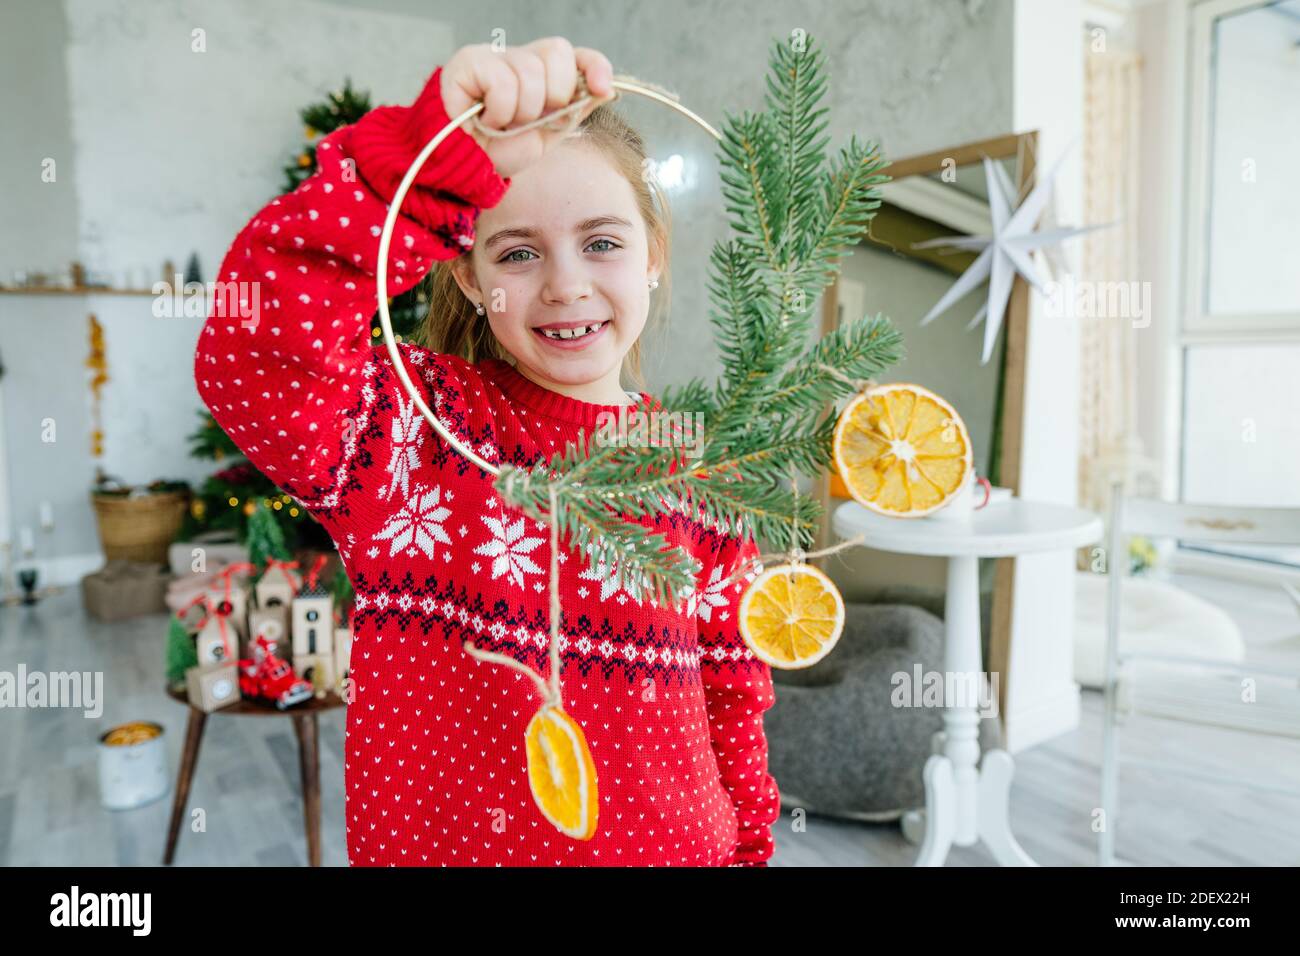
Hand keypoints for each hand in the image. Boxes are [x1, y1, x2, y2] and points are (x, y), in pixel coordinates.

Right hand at [440, 37, 614, 179]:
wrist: (468, 168)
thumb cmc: (501, 151)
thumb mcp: (548, 133)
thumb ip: (574, 108)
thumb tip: (606, 89)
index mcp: (540, 71)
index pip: (574, 54)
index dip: (593, 65)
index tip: (602, 89)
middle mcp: (517, 57)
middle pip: (556, 53)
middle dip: (553, 96)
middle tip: (529, 120)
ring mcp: (491, 56)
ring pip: (530, 72)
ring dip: (522, 112)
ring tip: (502, 124)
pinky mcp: (466, 63)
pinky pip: (502, 82)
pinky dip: (499, 111)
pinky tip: (484, 120)